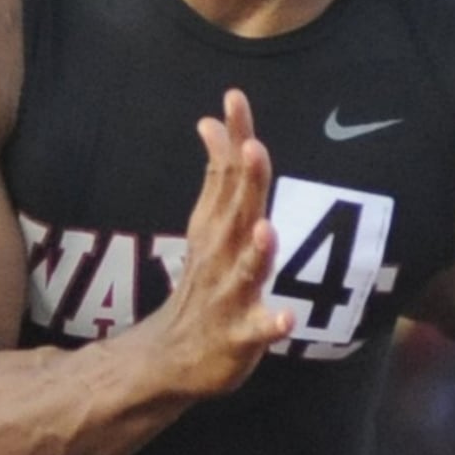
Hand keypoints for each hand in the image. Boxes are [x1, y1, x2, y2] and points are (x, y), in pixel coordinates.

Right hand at [158, 89, 293, 395]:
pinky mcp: (237, 338)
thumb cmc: (204, 282)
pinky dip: (270, 325)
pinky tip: (286, 319)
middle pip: (236, 214)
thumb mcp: (206, 225)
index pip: (226, 174)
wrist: (168, 357)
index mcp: (217, 227)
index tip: (235, 97)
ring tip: (267, 228)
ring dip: (256, 251)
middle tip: (252, 146)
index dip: (234, 137)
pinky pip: (256, 332)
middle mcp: (221, 255)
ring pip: (245, 271)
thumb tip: (212, 123)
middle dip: (244, 183)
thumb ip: (215, 175)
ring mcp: (228, 296)